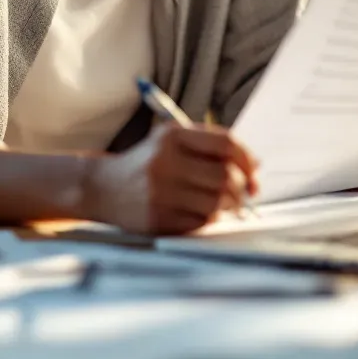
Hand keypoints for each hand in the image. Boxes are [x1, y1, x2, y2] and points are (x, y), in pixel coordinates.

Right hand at [84, 122, 258, 234]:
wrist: (103, 187)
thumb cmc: (147, 163)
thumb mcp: (171, 141)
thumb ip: (210, 147)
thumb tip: (254, 166)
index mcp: (173, 136)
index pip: (226, 143)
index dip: (247, 159)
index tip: (254, 172)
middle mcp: (165, 161)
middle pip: (225, 176)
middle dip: (241, 188)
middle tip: (243, 194)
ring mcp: (160, 192)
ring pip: (216, 202)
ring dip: (227, 206)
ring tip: (221, 203)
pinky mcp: (157, 218)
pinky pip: (200, 222)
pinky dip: (208, 219)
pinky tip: (199, 212)